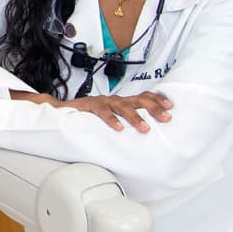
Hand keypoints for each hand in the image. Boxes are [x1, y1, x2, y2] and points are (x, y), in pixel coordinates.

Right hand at [56, 92, 172, 132]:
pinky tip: (118, 128)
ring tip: (145, 128)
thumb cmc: (89, 116)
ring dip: (135, 117)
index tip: (171, 107)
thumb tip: (144, 135)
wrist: (61, 109)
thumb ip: (124, 122)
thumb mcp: (111, 117)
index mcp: (122, 102)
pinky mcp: (89, 106)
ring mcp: (103, 102)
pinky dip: (111, 120)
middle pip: (138, 99)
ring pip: (122, 106)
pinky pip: (102, 112)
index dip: (158, 100)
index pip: (144, 96)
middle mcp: (115, 100)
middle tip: (166, 118)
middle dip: (154, 108)